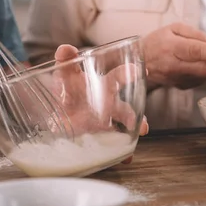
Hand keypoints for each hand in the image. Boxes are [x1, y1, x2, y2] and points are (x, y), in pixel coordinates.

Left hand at [54, 44, 147, 163]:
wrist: (61, 111)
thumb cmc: (68, 89)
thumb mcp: (65, 74)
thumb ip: (65, 60)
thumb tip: (65, 48)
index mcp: (103, 86)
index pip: (118, 77)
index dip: (127, 73)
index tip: (138, 71)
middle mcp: (110, 105)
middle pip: (125, 109)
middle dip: (133, 116)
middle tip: (143, 124)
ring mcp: (106, 123)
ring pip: (123, 130)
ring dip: (130, 136)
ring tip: (136, 141)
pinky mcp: (100, 139)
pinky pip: (113, 148)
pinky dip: (121, 153)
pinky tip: (126, 157)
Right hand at [142, 23, 205, 90]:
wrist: (137, 61)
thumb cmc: (155, 42)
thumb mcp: (173, 29)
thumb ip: (196, 33)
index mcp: (172, 46)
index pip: (196, 50)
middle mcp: (174, 64)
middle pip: (203, 67)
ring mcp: (176, 77)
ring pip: (203, 76)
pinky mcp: (178, 85)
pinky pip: (198, 81)